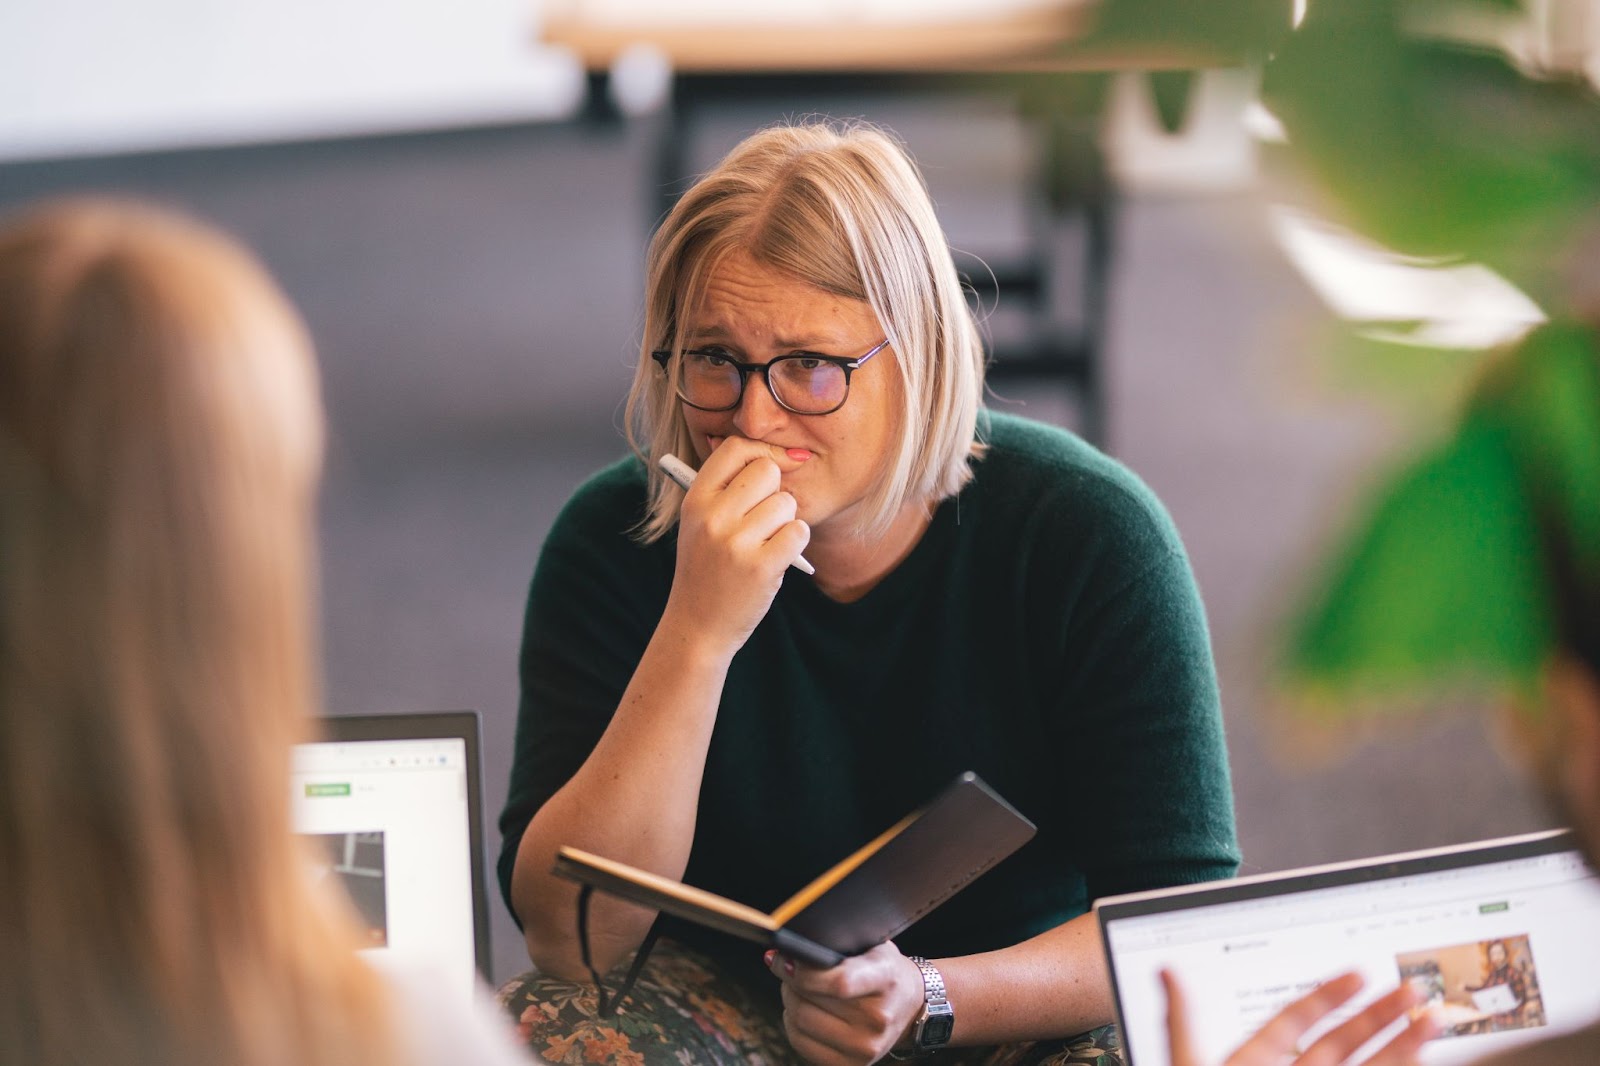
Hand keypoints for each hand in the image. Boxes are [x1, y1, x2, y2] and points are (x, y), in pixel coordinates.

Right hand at [664, 436, 810, 648]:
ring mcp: (735, 542)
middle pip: (767, 471)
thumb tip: (780, 455)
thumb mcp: (699, 524)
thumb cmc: (707, 569)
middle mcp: (712, 517)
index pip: (735, 448)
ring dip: (786, 522)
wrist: (698, 625)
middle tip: (765, 519)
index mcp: (695, 500)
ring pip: (787, 503)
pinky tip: (778, 557)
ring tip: (766, 544)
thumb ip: (727, 489)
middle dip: (776, 491)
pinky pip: (798, 531)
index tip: (775, 466)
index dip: (761, 452)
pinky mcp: (761, 566)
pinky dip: (796, 543)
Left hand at [766, 943, 926, 1065]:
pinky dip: (793, 1024)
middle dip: (789, 981)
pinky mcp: (852, 1064)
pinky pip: (801, 1044)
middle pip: (809, 1002)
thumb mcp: (873, 947)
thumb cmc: (885, 972)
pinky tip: (802, 1011)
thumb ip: (837, 947)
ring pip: (800, 1022)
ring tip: (797, 989)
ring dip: (789, 1001)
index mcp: (885, 979)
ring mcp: (866, 1047)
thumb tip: (788, 953)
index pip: (839, 982)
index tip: (785, 959)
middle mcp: (878, 1018)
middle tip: (788, 969)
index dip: (804, 972)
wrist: (909, 1006)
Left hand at [1164, 969, 1437, 1065]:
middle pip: (1340, 1045)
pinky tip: (1424, 1061)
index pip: (1294, 1023)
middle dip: (1378, 1016)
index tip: (1360, 973)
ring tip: (1433, 1021)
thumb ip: (1181, 1022)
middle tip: (1412, 991)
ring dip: (1402, 1050)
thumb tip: (1167, 970)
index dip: (1327, 996)